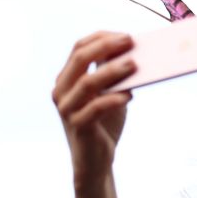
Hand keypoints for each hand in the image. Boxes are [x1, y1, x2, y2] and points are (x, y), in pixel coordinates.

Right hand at [52, 31, 136, 190]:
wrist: (96, 163)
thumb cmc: (104, 125)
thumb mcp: (108, 95)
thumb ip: (113, 76)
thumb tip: (133, 53)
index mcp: (66, 79)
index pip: (79, 48)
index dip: (101, 38)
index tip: (125, 35)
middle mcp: (62, 91)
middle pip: (80, 59)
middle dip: (106, 46)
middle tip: (130, 41)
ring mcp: (67, 109)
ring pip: (87, 82)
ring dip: (112, 70)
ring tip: (134, 65)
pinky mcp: (78, 126)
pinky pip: (95, 108)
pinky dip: (113, 99)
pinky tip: (129, 95)